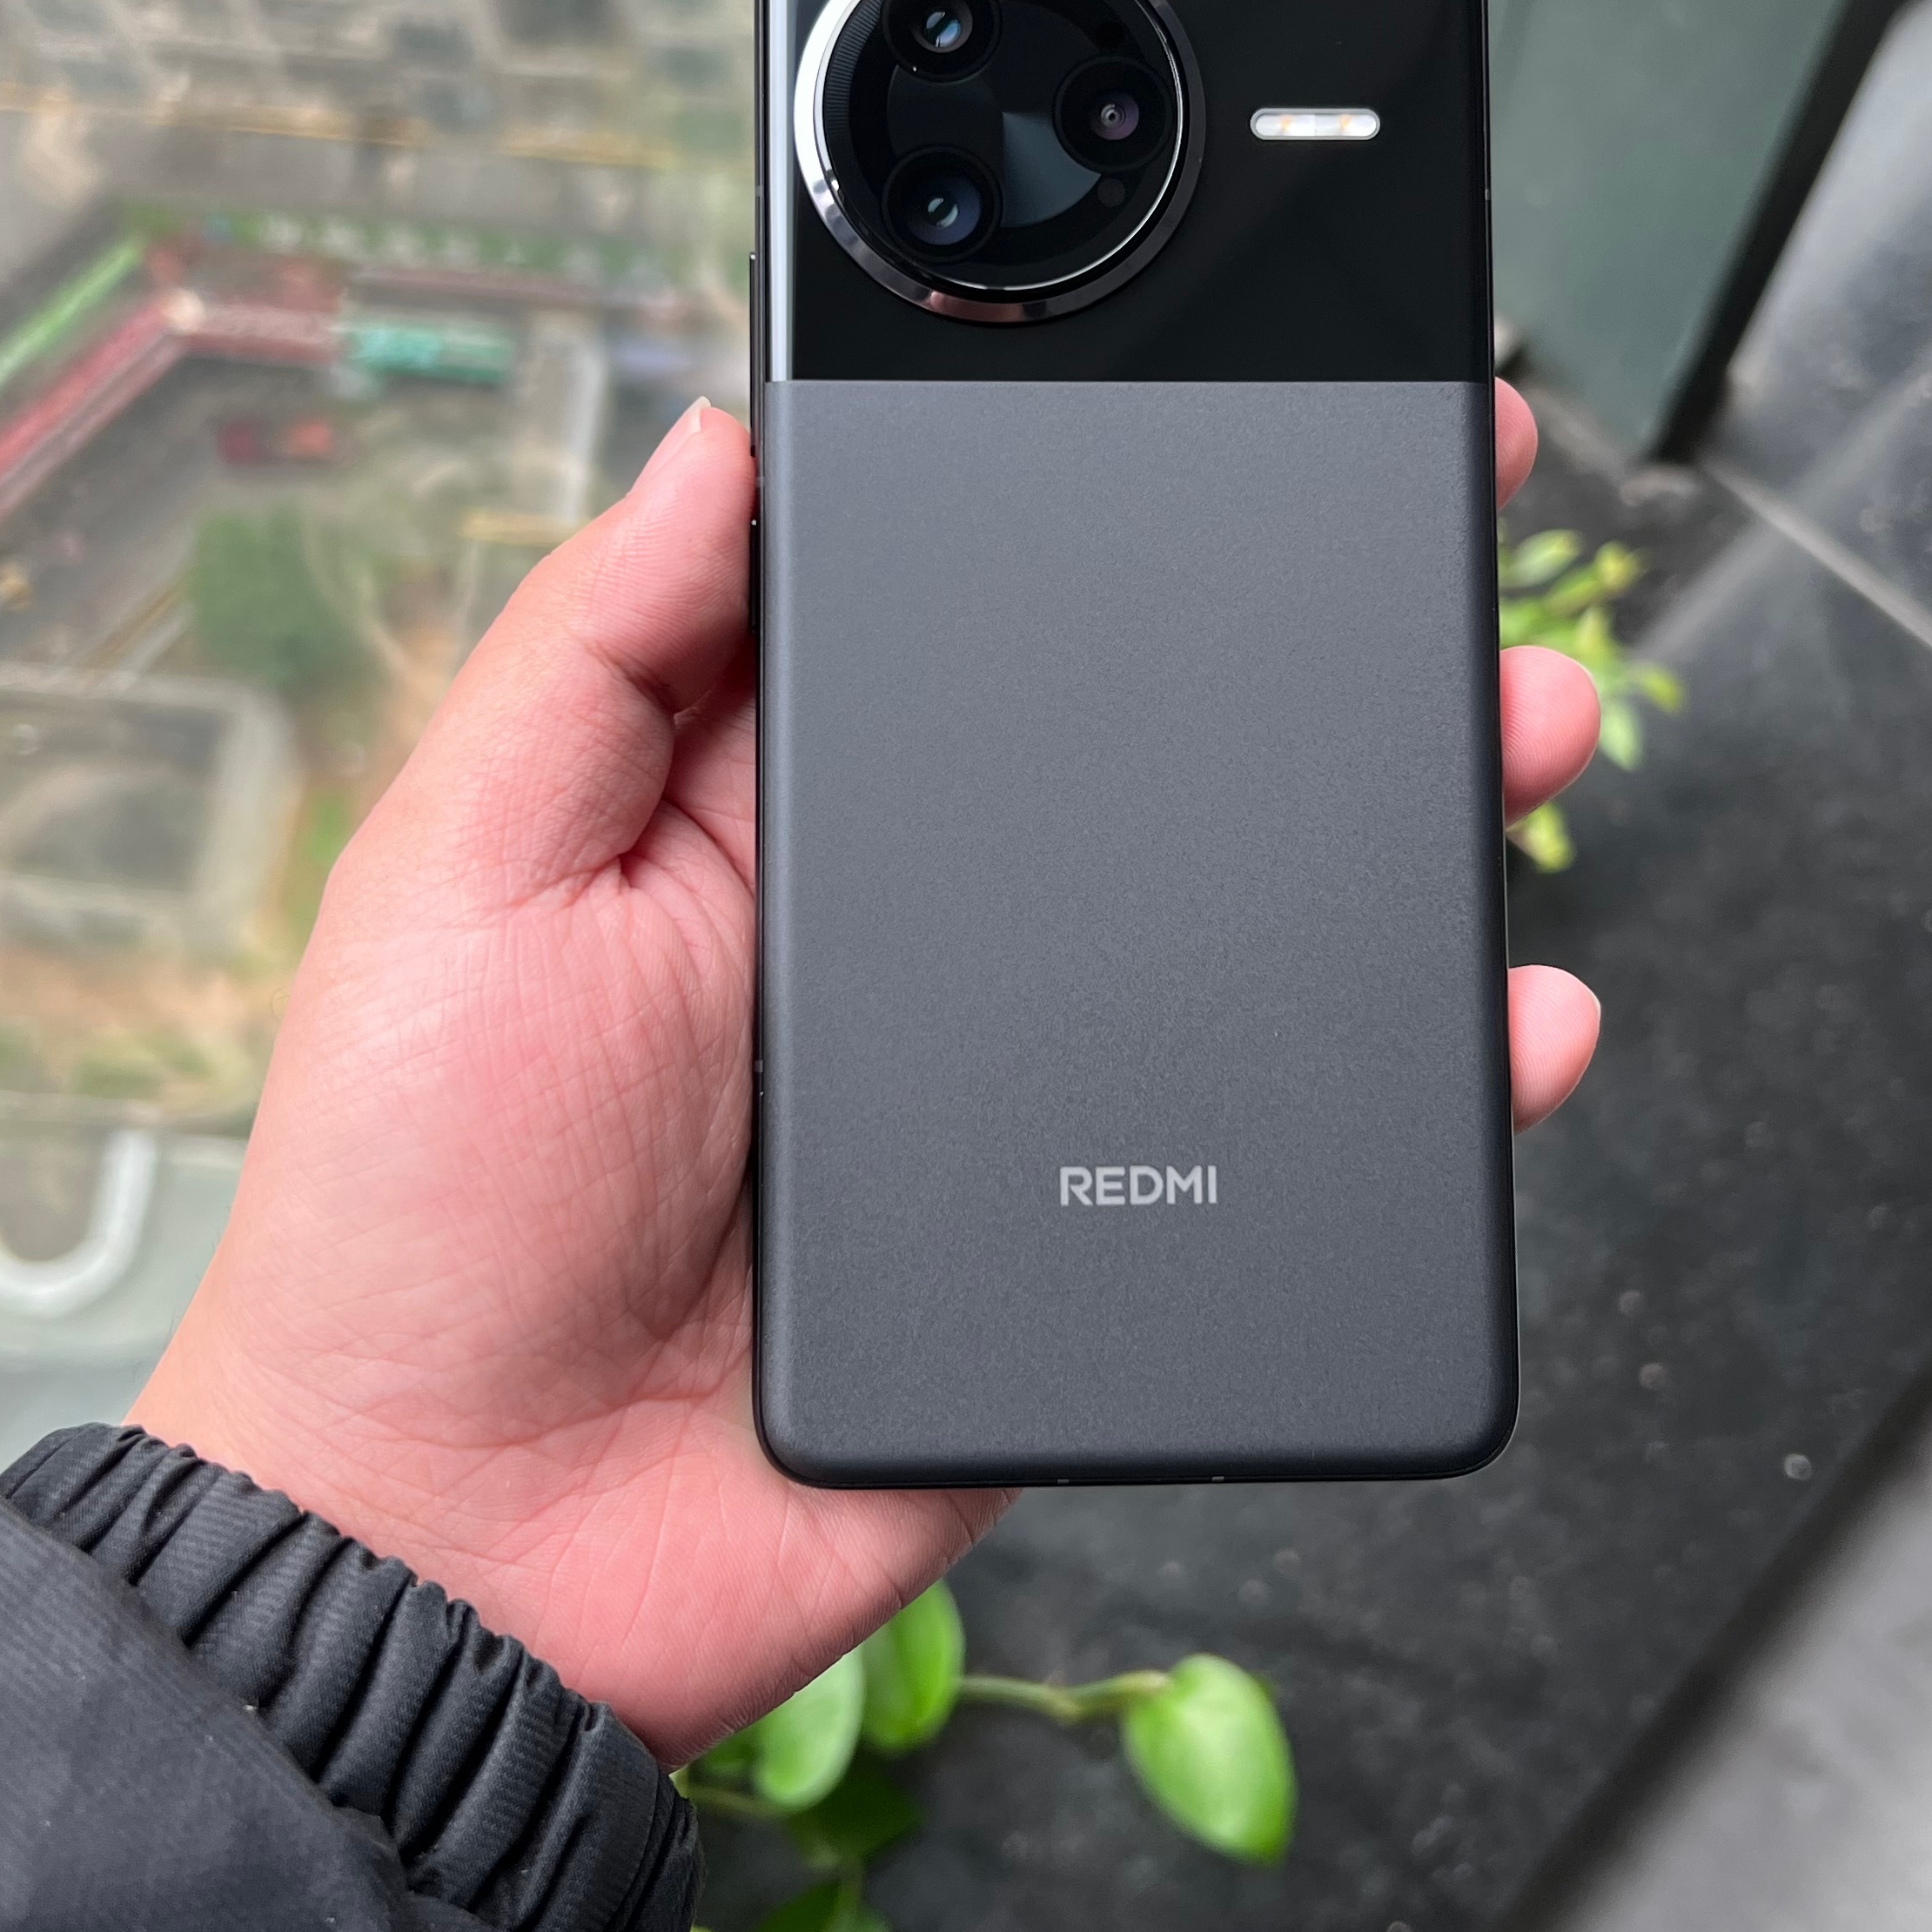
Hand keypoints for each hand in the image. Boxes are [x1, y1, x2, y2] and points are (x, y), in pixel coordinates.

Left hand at [134, 385, 1601, 1761]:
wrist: (472, 1554)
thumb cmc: (414, 1208)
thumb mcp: (459, 875)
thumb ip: (594, 652)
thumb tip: (720, 432)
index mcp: (773, 807)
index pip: (961, 602)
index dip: (1090, 486)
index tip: (1221, 377)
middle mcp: (919, 925)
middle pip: (1152, 744)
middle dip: (1313, 627)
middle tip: (1446, 510)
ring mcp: (1023, 1084)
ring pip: (1256, 922)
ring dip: (1407, 816)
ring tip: (1516, 724)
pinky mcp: (1099, 1241)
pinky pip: (1295, 1143)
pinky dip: (1428, 1085)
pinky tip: (1514, 1020)